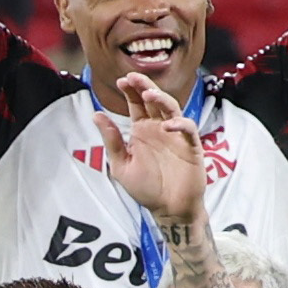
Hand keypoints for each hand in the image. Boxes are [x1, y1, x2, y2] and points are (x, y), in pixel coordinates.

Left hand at [97, 70, 209, 224]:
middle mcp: (159, 129)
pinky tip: (168, 125)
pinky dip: (180, 125)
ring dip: (162, 100)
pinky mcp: (191, 148)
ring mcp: (176, 137)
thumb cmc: (146, 188)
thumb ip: (111, 140)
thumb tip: (96, 115)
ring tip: (149, 95)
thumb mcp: (121, 165)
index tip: (121, 81)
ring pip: (172, 110)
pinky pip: (189, 130)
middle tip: (134, 77)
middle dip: (145, 87)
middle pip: (154, 101)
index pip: (136, 105)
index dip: (130, 91)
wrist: (168, 210)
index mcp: (142, 131)